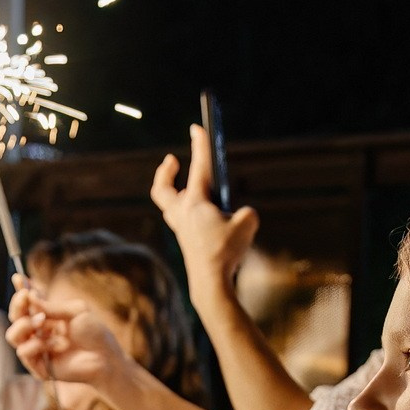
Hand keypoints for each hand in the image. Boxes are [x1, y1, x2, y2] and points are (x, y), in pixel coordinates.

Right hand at [6, 280, 130, 387]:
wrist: (105, 356)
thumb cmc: (94, 333)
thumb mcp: (74, 311)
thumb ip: (51, 306)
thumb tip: (29, 296)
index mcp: (47, 318)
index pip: (27, 304)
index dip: (21, 291)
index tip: (18, 278)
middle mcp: (39, 333)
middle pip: (15, 318)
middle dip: (18, 305)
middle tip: (26, 297)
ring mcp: (37, 351)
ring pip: (13, 336)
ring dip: (24, 324)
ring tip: (42, 321)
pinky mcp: (39, 367)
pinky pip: (24, 352)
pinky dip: (37, 344)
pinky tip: (58, 344)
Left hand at [149, 124, 259, 310]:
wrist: (210, 282)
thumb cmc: (226, 252)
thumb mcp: (247, 224)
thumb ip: (245, 213)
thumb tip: (239, 216)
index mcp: (195, 203)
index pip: (199, 167)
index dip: (200, 145)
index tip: (197, 127)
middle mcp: (182, 214)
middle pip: (162, 190)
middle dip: (166, 173)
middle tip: (172, 160)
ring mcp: (181, 230)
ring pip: (170, 206)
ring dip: (175, 192)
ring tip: (192, 189)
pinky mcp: (186, 243)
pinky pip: (182, 221)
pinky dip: (190, 214)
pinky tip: (210, 219)